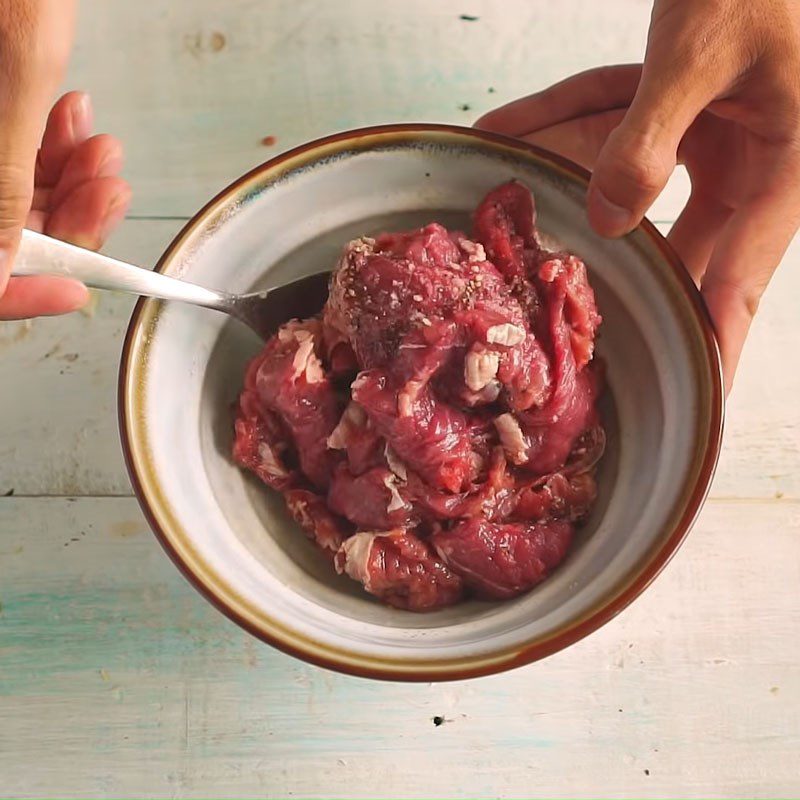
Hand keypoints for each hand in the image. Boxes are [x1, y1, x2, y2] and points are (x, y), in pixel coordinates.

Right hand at [0, 0, 128, 319]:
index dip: (17, 290)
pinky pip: (9, 149)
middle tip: (108, 192)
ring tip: (99, 147)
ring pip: (11, 191)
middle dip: (65, 219)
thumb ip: (2, 185)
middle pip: (0, 230)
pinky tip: (74, 118)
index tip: (76, 289)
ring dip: (66, 179)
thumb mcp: (10, 81)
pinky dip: (47, 142)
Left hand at [476, 0, 799, 391]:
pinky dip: (562, 118)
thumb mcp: (704, 49)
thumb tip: (608, 221)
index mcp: (779, 168)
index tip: (695, 400)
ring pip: (624, 170)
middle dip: (605, 253)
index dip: (714, 348)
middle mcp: (748, 161)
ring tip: (501, 184)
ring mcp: (712, 131)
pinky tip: (505, 130)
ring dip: (564, 167)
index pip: (739, 286)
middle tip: (554, 297)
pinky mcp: (684, 103)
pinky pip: (614, 119)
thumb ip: (648, 139)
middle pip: (666, 237)